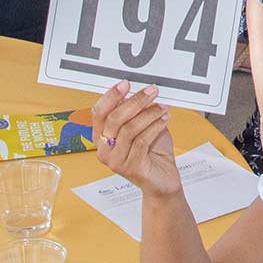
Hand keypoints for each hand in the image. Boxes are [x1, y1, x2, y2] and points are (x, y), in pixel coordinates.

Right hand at [92, 81, 180, 197]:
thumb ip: (135, 112)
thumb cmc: (152, 152)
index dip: (111, 96)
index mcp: (101, 137)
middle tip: (151, 91)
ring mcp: (116, 161)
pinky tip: (164, 120)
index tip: (125, 83)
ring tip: (162, 108)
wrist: (162, 179)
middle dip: (135, 101)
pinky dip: (155, 126)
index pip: (99, 113)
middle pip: (114, 119)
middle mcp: (104, 150)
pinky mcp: (131, 168)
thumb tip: (138, 91)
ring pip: (129, 129)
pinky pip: (142, 141)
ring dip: (149, 114)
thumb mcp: (142, 126)